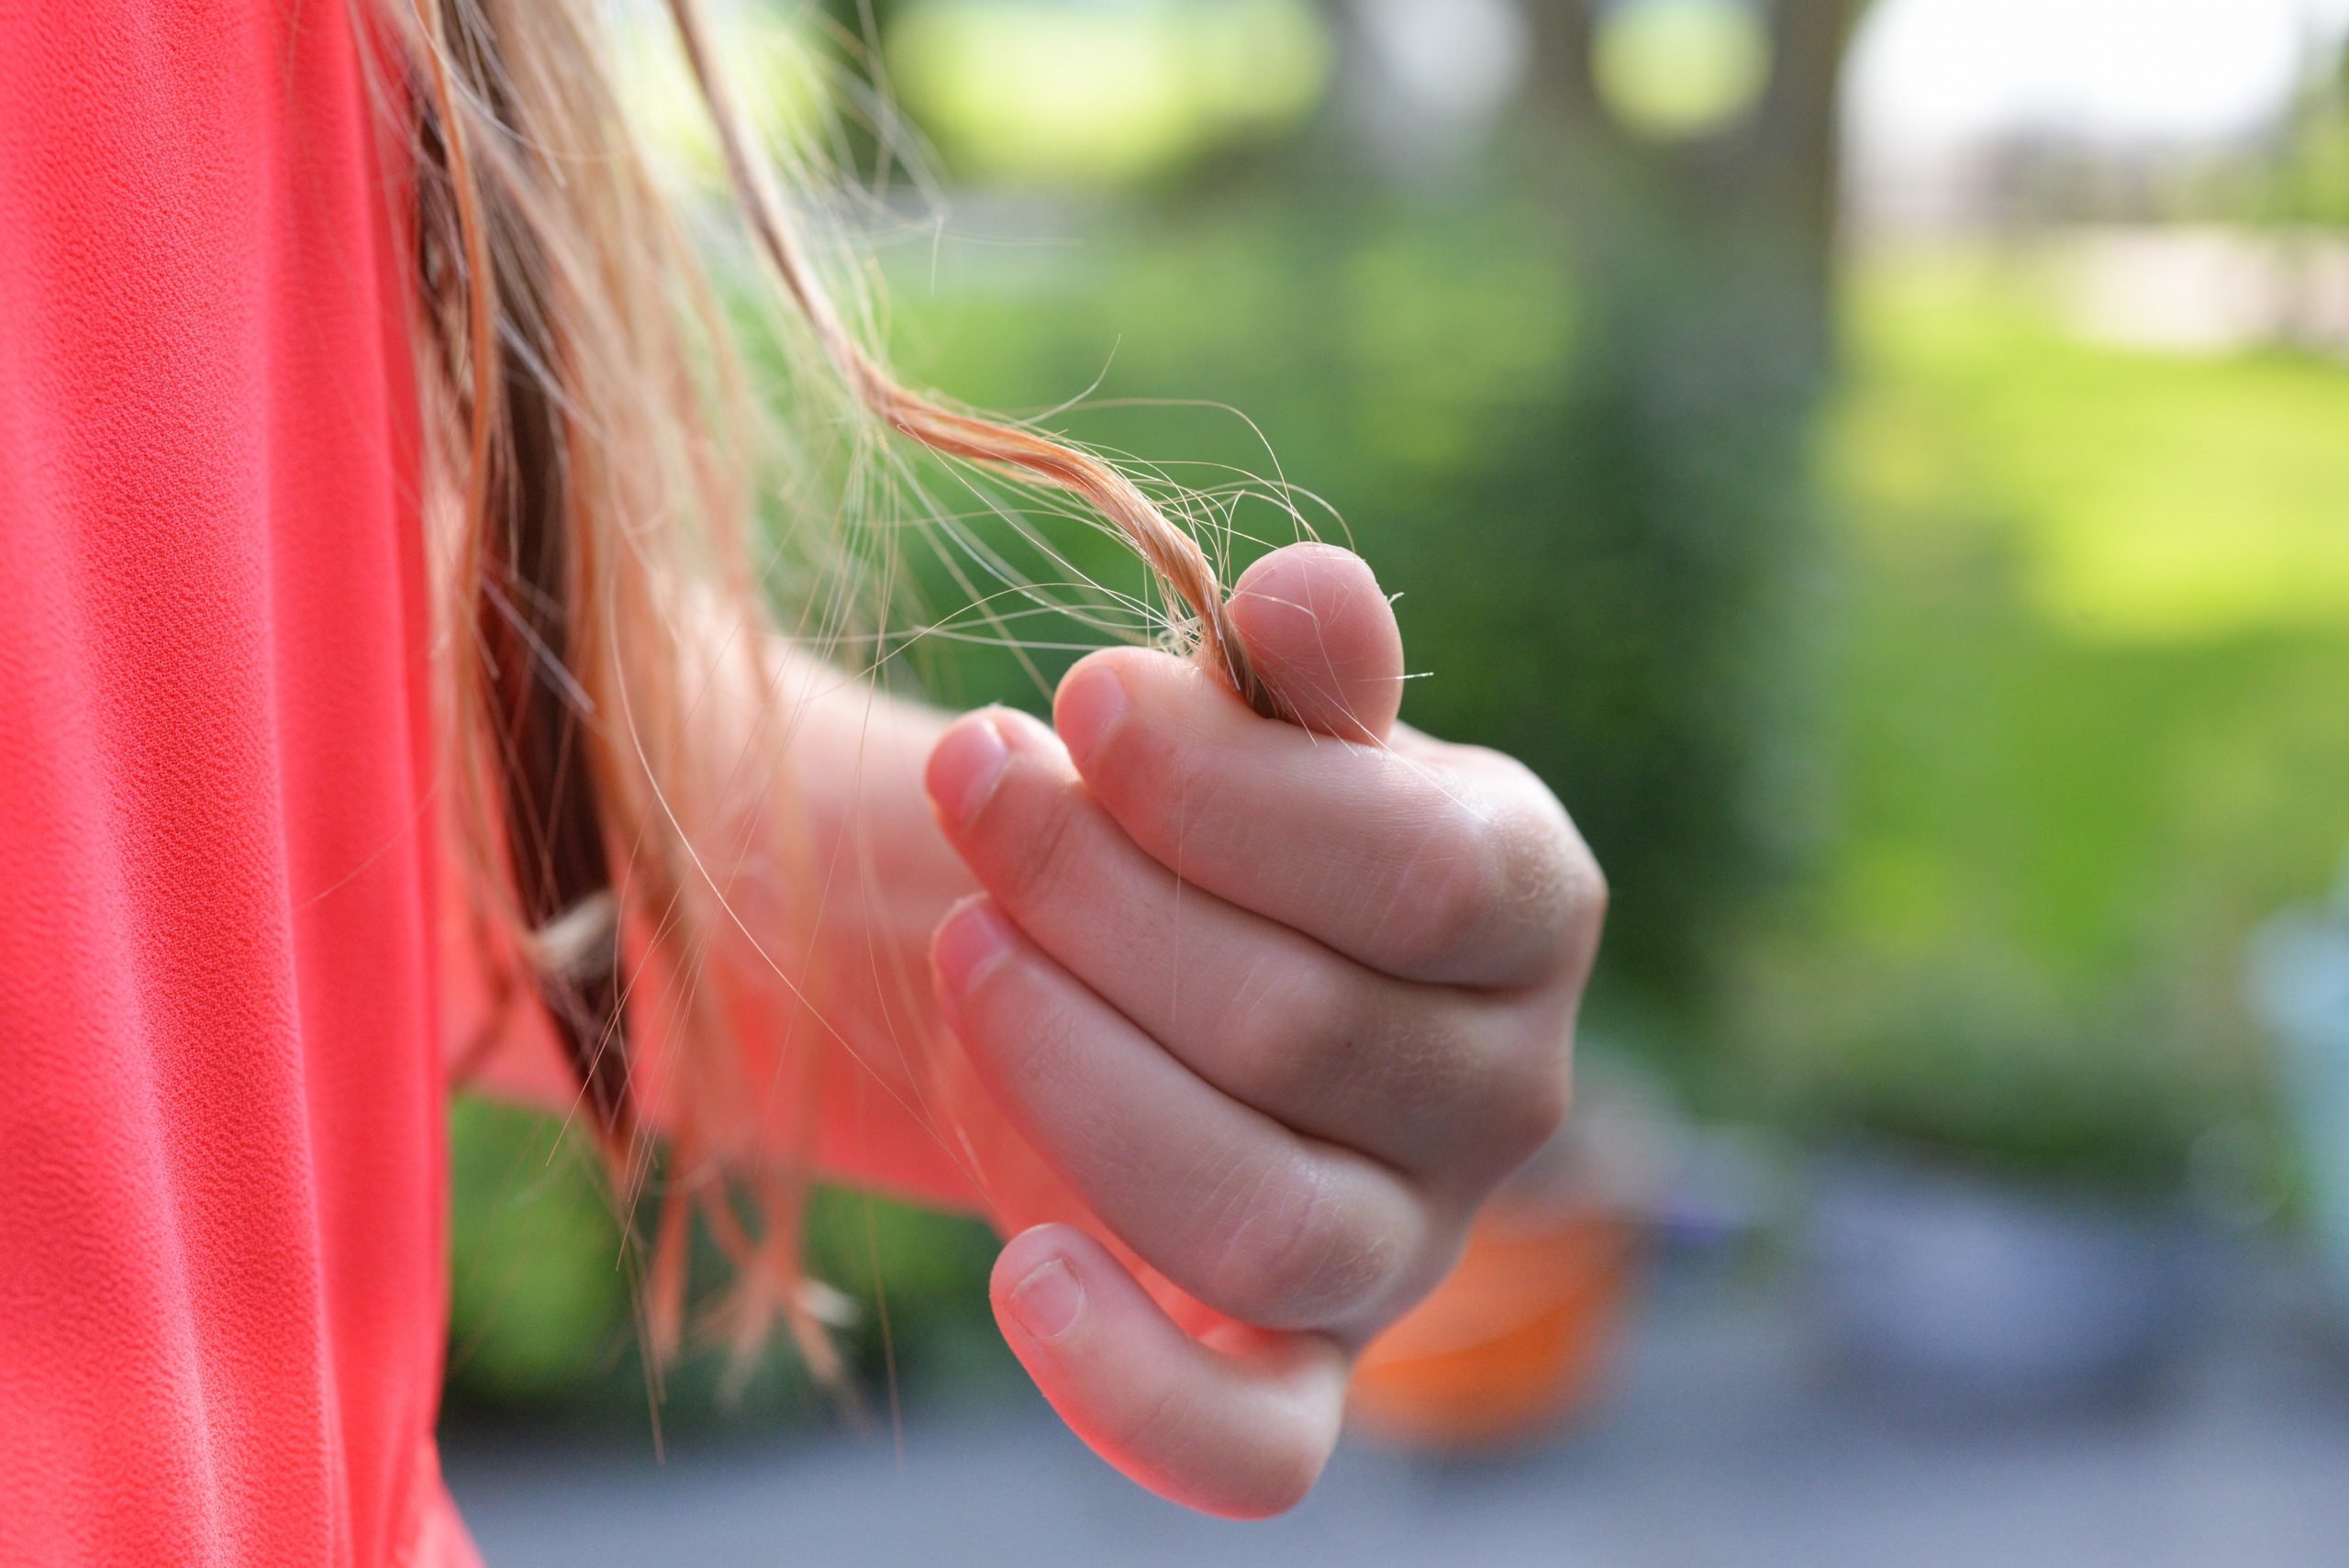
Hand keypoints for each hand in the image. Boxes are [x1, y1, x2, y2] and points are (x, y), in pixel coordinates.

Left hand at [921, 544, 1602, 1515]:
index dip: (1225, 791)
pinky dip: (1133, 1387)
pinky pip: (1254, 1451)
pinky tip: (1019, 1275)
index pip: (1422, 876)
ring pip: (1263, 1220)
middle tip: (973, 786)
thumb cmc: (1216, 827)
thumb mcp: (1260, 729)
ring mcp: (1404, 1250)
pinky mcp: (1298, 1371)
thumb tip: (1305, 591)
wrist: (1149, 970)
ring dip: (1074, 1074)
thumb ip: (1297, 675)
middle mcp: (1503, 1094)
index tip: (1077, 703)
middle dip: (1095, 894)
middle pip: (1300, 1027)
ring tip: (969, 950)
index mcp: (1526, 906)